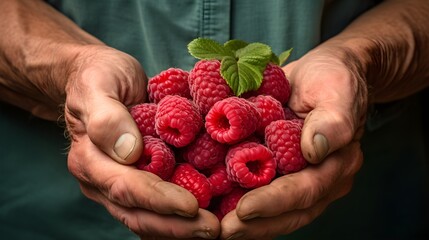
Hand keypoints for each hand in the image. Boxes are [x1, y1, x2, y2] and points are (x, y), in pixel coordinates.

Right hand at [64, 45, 219, 238]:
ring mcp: (120, 184)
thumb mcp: (99, 84)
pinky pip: (156, 207)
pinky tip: (205, 217)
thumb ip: (107, 117)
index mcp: (91, 159)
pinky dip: (179, 218)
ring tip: (215, 229)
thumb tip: (130, 153)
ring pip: (148, 217)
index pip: (127, 187)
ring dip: (181, 228)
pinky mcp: (138, 180)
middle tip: (213, 229)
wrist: (102, 78)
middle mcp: (103, 180)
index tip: (192, 205)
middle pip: (139, 214)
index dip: (160, 199)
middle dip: (176, 226)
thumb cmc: (101, 77)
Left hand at [220, 45, 367, 238]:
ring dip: (246, 223)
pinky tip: (215, 208)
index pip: (305, 190)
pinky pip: (260, 191)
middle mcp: (317, 178)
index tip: (244, 210)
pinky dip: (238, 202)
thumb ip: (333, 121)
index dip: (274, 203)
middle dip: (256, 225)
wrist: (318, 74)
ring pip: (274, 210)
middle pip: (288, 211)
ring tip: (215, 229)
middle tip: (223, 231)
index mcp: (334, 164)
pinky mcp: (278, 169)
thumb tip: (315, 150)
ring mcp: (297, 177)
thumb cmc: (331, 79)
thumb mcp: (336, 91)